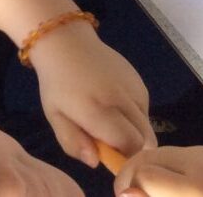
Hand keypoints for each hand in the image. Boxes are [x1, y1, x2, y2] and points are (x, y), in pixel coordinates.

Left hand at [30, 23, 154, 166]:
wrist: (66, 41)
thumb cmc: (57, 83)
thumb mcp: (54, 116)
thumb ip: (73, 142)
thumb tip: (96, 161)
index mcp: (97, 110)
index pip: (130, 145)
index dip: (124, 157)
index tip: (110, 156)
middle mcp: (120, 98)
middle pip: (145, 139)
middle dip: (133, 149)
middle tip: (111, 141)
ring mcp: (133, 87)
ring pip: (148, 125)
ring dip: (135, 132)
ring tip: (111, 121)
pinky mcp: (139, 79)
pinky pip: (146, 109)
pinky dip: (136, 116)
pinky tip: (116, 106)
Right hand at [114, 145, 202, 196]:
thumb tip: (125, 194)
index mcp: (197, 187)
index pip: (145, 175)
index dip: (131, 190)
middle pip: (148, 159)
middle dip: (133, 178)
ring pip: (157, 155)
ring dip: (147, 175)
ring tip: (151, 194)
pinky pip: (172, 158)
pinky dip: (163, 172)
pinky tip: (168, 190)